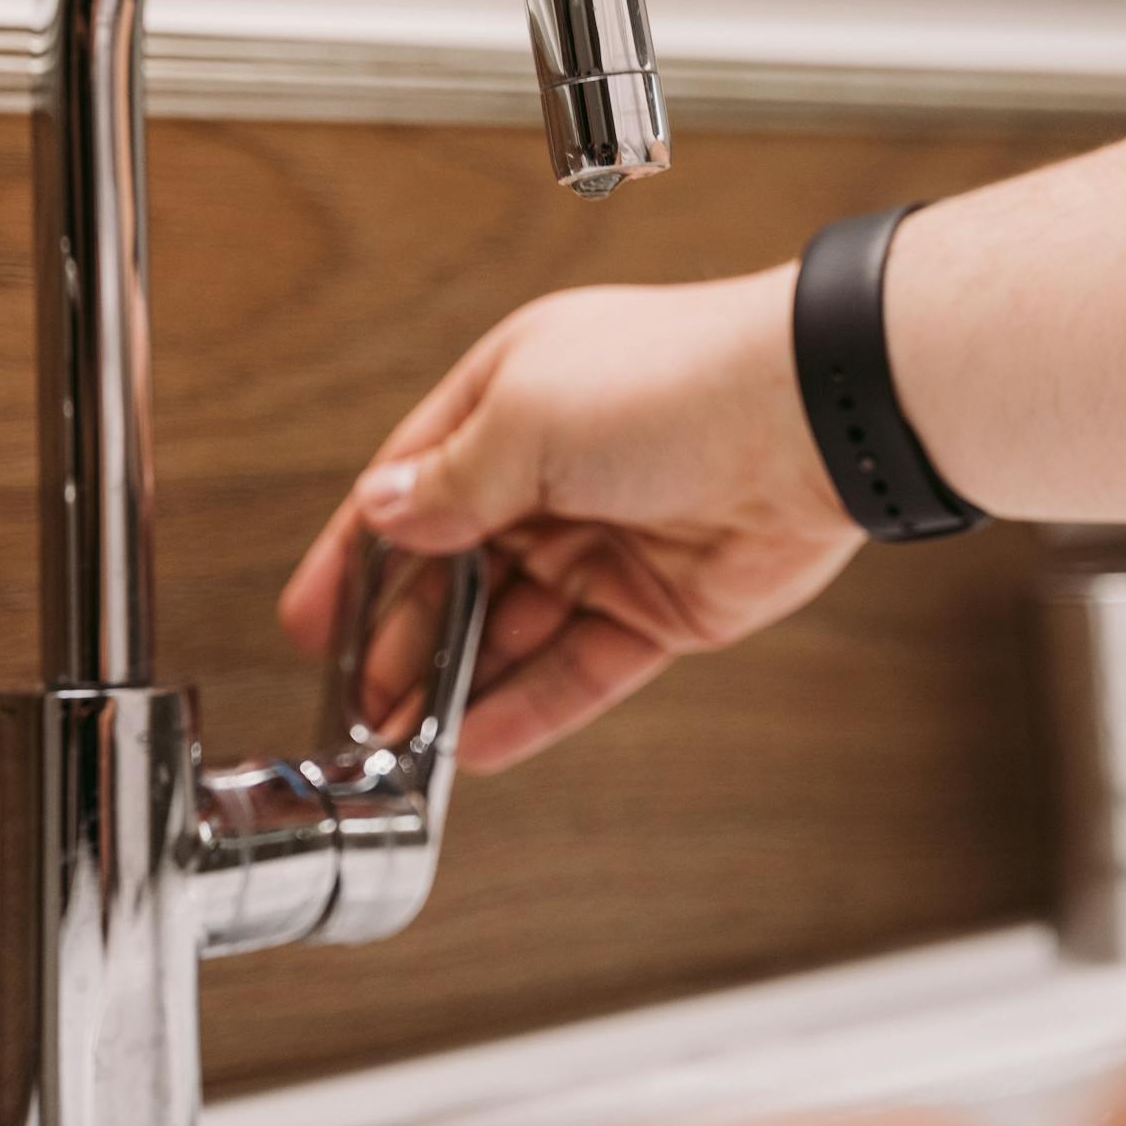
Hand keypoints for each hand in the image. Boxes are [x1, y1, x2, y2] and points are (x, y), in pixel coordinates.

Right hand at [277, 265, 861, 772]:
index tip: (311, 621)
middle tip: (357, 705)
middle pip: (456, 571)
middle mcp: (559, 471)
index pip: (411, 487)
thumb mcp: (529, 418)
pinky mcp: (665, 607)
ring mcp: (611, 542)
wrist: (813, 422)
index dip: (357, 557)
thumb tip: (384, 514)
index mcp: (514, 400)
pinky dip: (526, 706)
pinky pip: (579, 668)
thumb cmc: (678, 383)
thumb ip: (451, 483)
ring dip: (455, 683)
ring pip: (512, 629)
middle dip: (401, 639)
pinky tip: (474, 742)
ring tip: (403, 742)